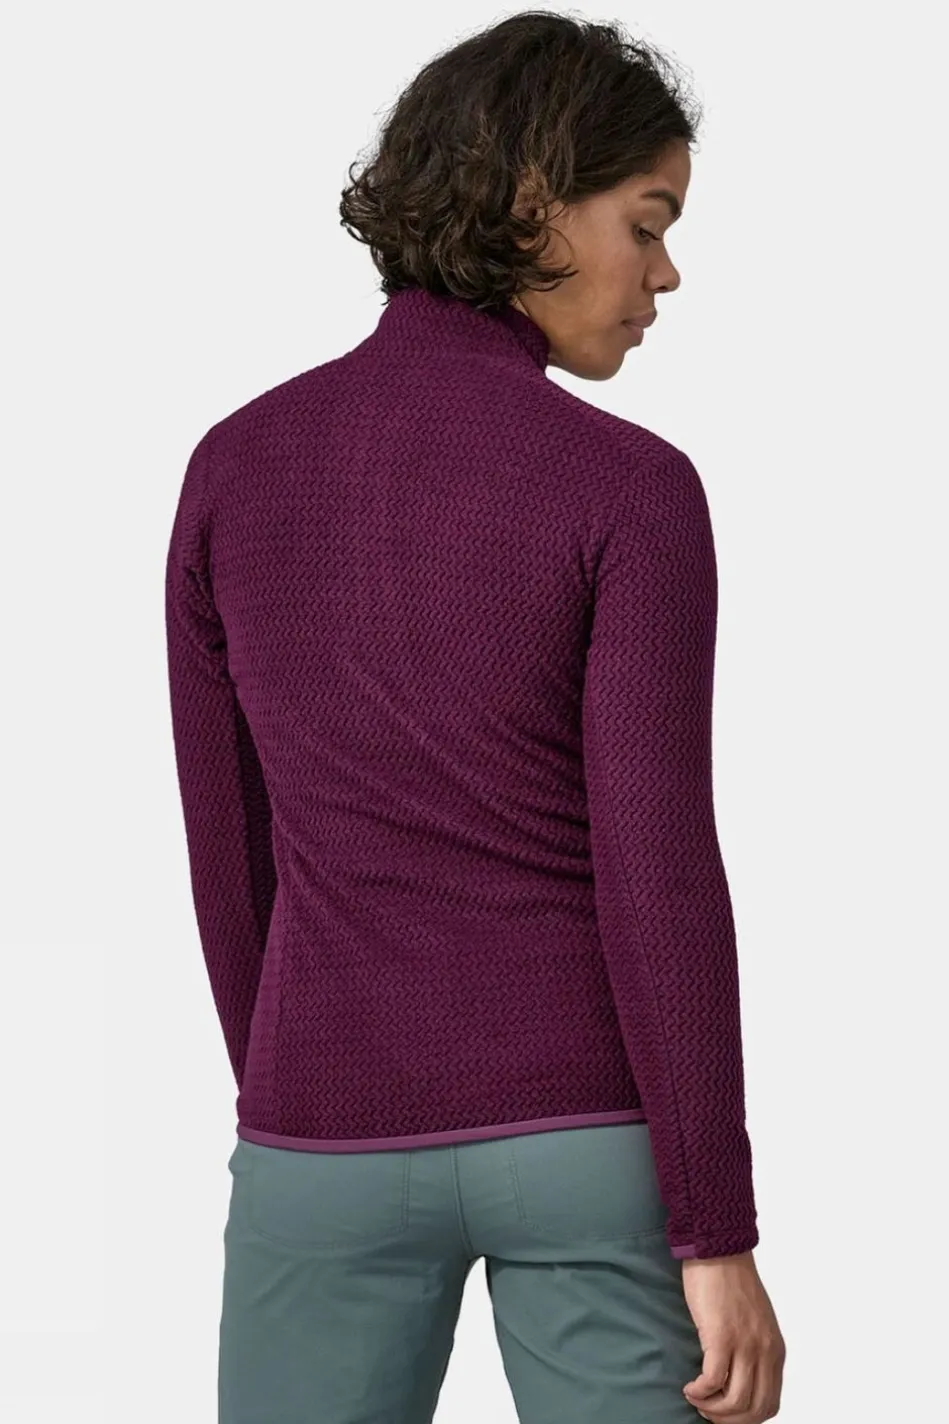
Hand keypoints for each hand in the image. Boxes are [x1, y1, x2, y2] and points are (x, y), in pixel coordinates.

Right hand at [680, 1250, 784, 1420]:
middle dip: (728, 1420)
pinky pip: (712, 1380)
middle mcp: (764, 1351)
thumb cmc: (732, 1282)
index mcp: (775, 1350)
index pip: (770, 1404)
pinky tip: (689, 1387)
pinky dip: (700, 1392)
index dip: (746, 1418)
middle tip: (707, 1412)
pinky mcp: (720, 1335)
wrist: (719, 1250)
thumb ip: (755, 1349)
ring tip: (696, 1399)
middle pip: (753, 1409)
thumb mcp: (756, 1322)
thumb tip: (740, 1379)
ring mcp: (744, 1344)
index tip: (725, 1414)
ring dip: (711, 1408)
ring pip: (734, 1401)